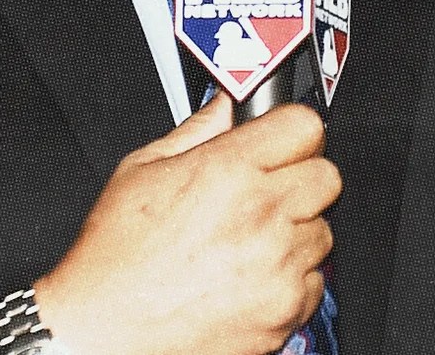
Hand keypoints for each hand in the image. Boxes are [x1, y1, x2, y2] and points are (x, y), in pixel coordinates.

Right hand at [33, 96, 338, 354]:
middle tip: (266, 191)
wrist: (107, 326)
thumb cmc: (116, 252)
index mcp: (227, 170)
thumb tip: (226, 107)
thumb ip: (197, 131)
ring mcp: (279, 265)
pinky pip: (315, 281)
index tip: (279, 142)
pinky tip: (250, 274)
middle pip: (327, 176)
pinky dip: (291, 278)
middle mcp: (261, 214)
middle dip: (300, 178)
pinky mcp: (286, 310)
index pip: (303, 127)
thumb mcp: (141, 169)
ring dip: (297, 231)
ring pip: (323, 230)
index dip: (290, 131)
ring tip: (249, 239)